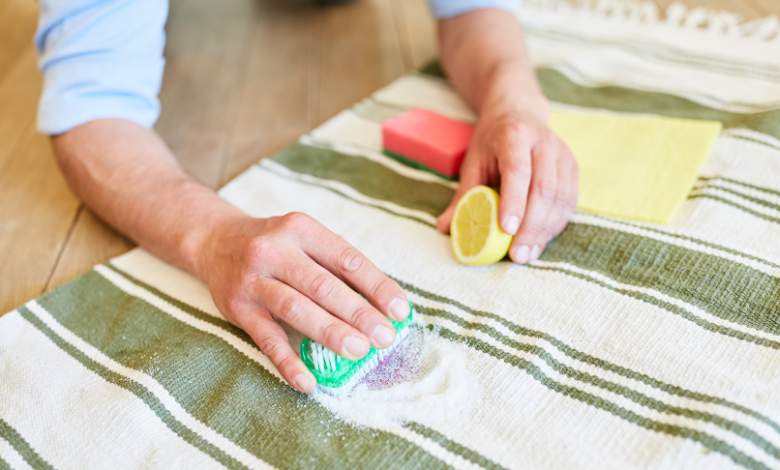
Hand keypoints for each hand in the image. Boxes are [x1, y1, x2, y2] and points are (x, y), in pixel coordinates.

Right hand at [197, 212, 408, 392]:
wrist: (215, 241)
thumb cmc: (276, 245)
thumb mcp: (305, 240)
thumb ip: (337, 266)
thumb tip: (384, 304)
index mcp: (301, 229)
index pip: (347, 259)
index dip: (377, 286)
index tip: (400, 311)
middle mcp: (275, 250)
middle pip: (323, 285)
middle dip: (358, 313)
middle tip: (385, 338)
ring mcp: (253, 280)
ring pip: (296, 309)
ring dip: (330, 332)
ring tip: (359, 351)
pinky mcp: (237, 308)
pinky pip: (266, 339)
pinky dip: (287, 362)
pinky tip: (308, 382)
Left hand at [437, 110, 578, 262]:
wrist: (520, 114)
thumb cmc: (492, 143)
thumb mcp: (473, 162)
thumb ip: (463, 195)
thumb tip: (444, 227)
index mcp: (514, 136)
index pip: (517, 170)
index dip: (514, 201)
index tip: (507, 229)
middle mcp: (544, 143)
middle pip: (543, 188)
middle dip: (531, 226)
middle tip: (517, 255)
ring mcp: (563, 155)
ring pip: (560, 198)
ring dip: (544, 231)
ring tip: (527, 254)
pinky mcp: (573, 169)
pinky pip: (568, 202)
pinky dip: (554, 226)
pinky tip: (539, 241)